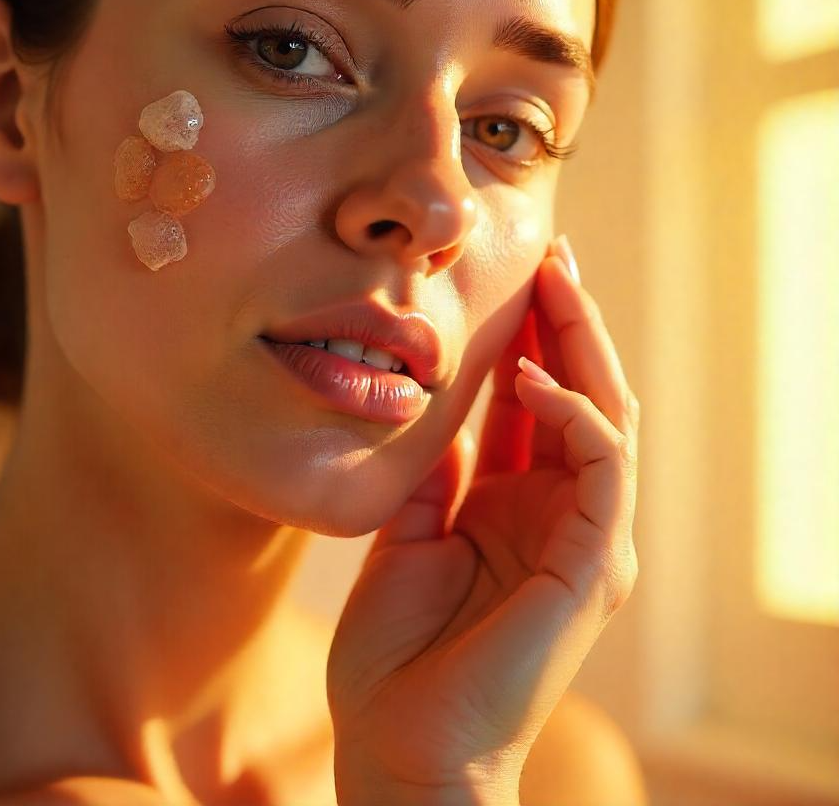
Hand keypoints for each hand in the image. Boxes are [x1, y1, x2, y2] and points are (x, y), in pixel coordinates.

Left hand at [327, 235, 639, 804]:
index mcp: (518, 509)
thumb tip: (437, 405)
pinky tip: (532, 377)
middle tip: (552, 256)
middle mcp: (561, 517)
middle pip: (580, 397)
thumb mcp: (409, 534)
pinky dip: (574, 413)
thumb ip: (435, 473)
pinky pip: (602, 468)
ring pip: (605, 417)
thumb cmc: (397, 655)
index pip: (538, 406)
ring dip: (581, 348)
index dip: (531, 340)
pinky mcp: (591, 565)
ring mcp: (583, 540)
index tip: (517, 278)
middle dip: (567, 324)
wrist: (400, 746)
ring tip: (554, 283)